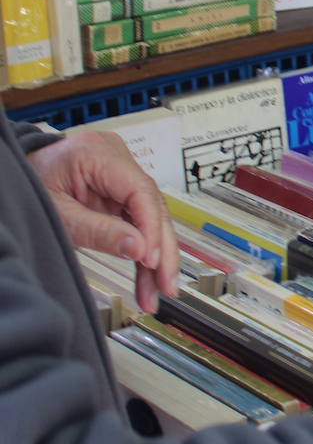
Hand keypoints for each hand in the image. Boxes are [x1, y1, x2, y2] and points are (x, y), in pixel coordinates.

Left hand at [27, 130, 177, 313]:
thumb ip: (97, 230)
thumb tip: (138, 249)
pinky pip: (138, 219)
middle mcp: (115, 158)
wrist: (15, 176)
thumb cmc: (27, 187)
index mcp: (97, 153)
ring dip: (154, 255)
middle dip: (160, 249)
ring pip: (150, 216)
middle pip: (152, 205)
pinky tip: (148, 275)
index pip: (140, 190)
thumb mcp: (57, 213)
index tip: (152, 259)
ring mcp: (120, 173)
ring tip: (156, 290)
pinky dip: (141, 248)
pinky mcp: (119, 191)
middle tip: (165, 284)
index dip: (151, 227)